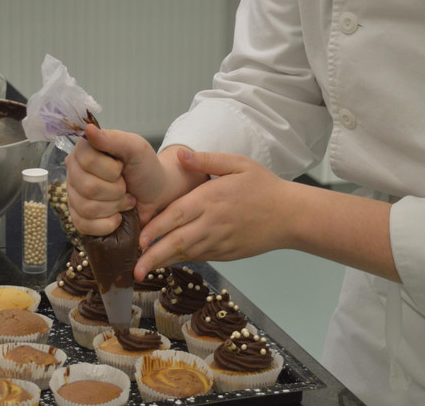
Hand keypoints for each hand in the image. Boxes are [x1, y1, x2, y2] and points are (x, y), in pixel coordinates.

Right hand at [64, 125, 164, 235]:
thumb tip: (88, 129)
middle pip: (87, 187)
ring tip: (124, 200)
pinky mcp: (79, 217)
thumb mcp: (136, 148)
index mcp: (84, 150)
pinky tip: (117, 217)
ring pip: (86, 208)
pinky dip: (107, 224)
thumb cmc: (146, 168)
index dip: (110, 170)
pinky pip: (83, 225)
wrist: (156, 194)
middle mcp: (74, 172)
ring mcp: (74, 195)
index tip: (122, 168)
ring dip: (114, 207)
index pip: (87, 161)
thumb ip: (113, 139)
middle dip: (115, 191)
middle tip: (126, 187)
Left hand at [135, 148, 291, 279]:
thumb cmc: (264, 187)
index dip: (155, 229)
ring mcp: (220, 242)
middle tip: (134, 269)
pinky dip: (183, 259)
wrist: (290, 215)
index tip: (138, 239)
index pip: (176, 216)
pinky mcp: (227, 253)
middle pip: (177, 242)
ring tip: (142, 269)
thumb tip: (179, 155)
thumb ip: (207, 160)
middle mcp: (212, 223)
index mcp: (211, 199)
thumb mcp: (238, 163)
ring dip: (164, 262)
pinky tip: (169, 261)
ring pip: (186, 254)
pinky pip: (200, 257)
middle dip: (153, 256)